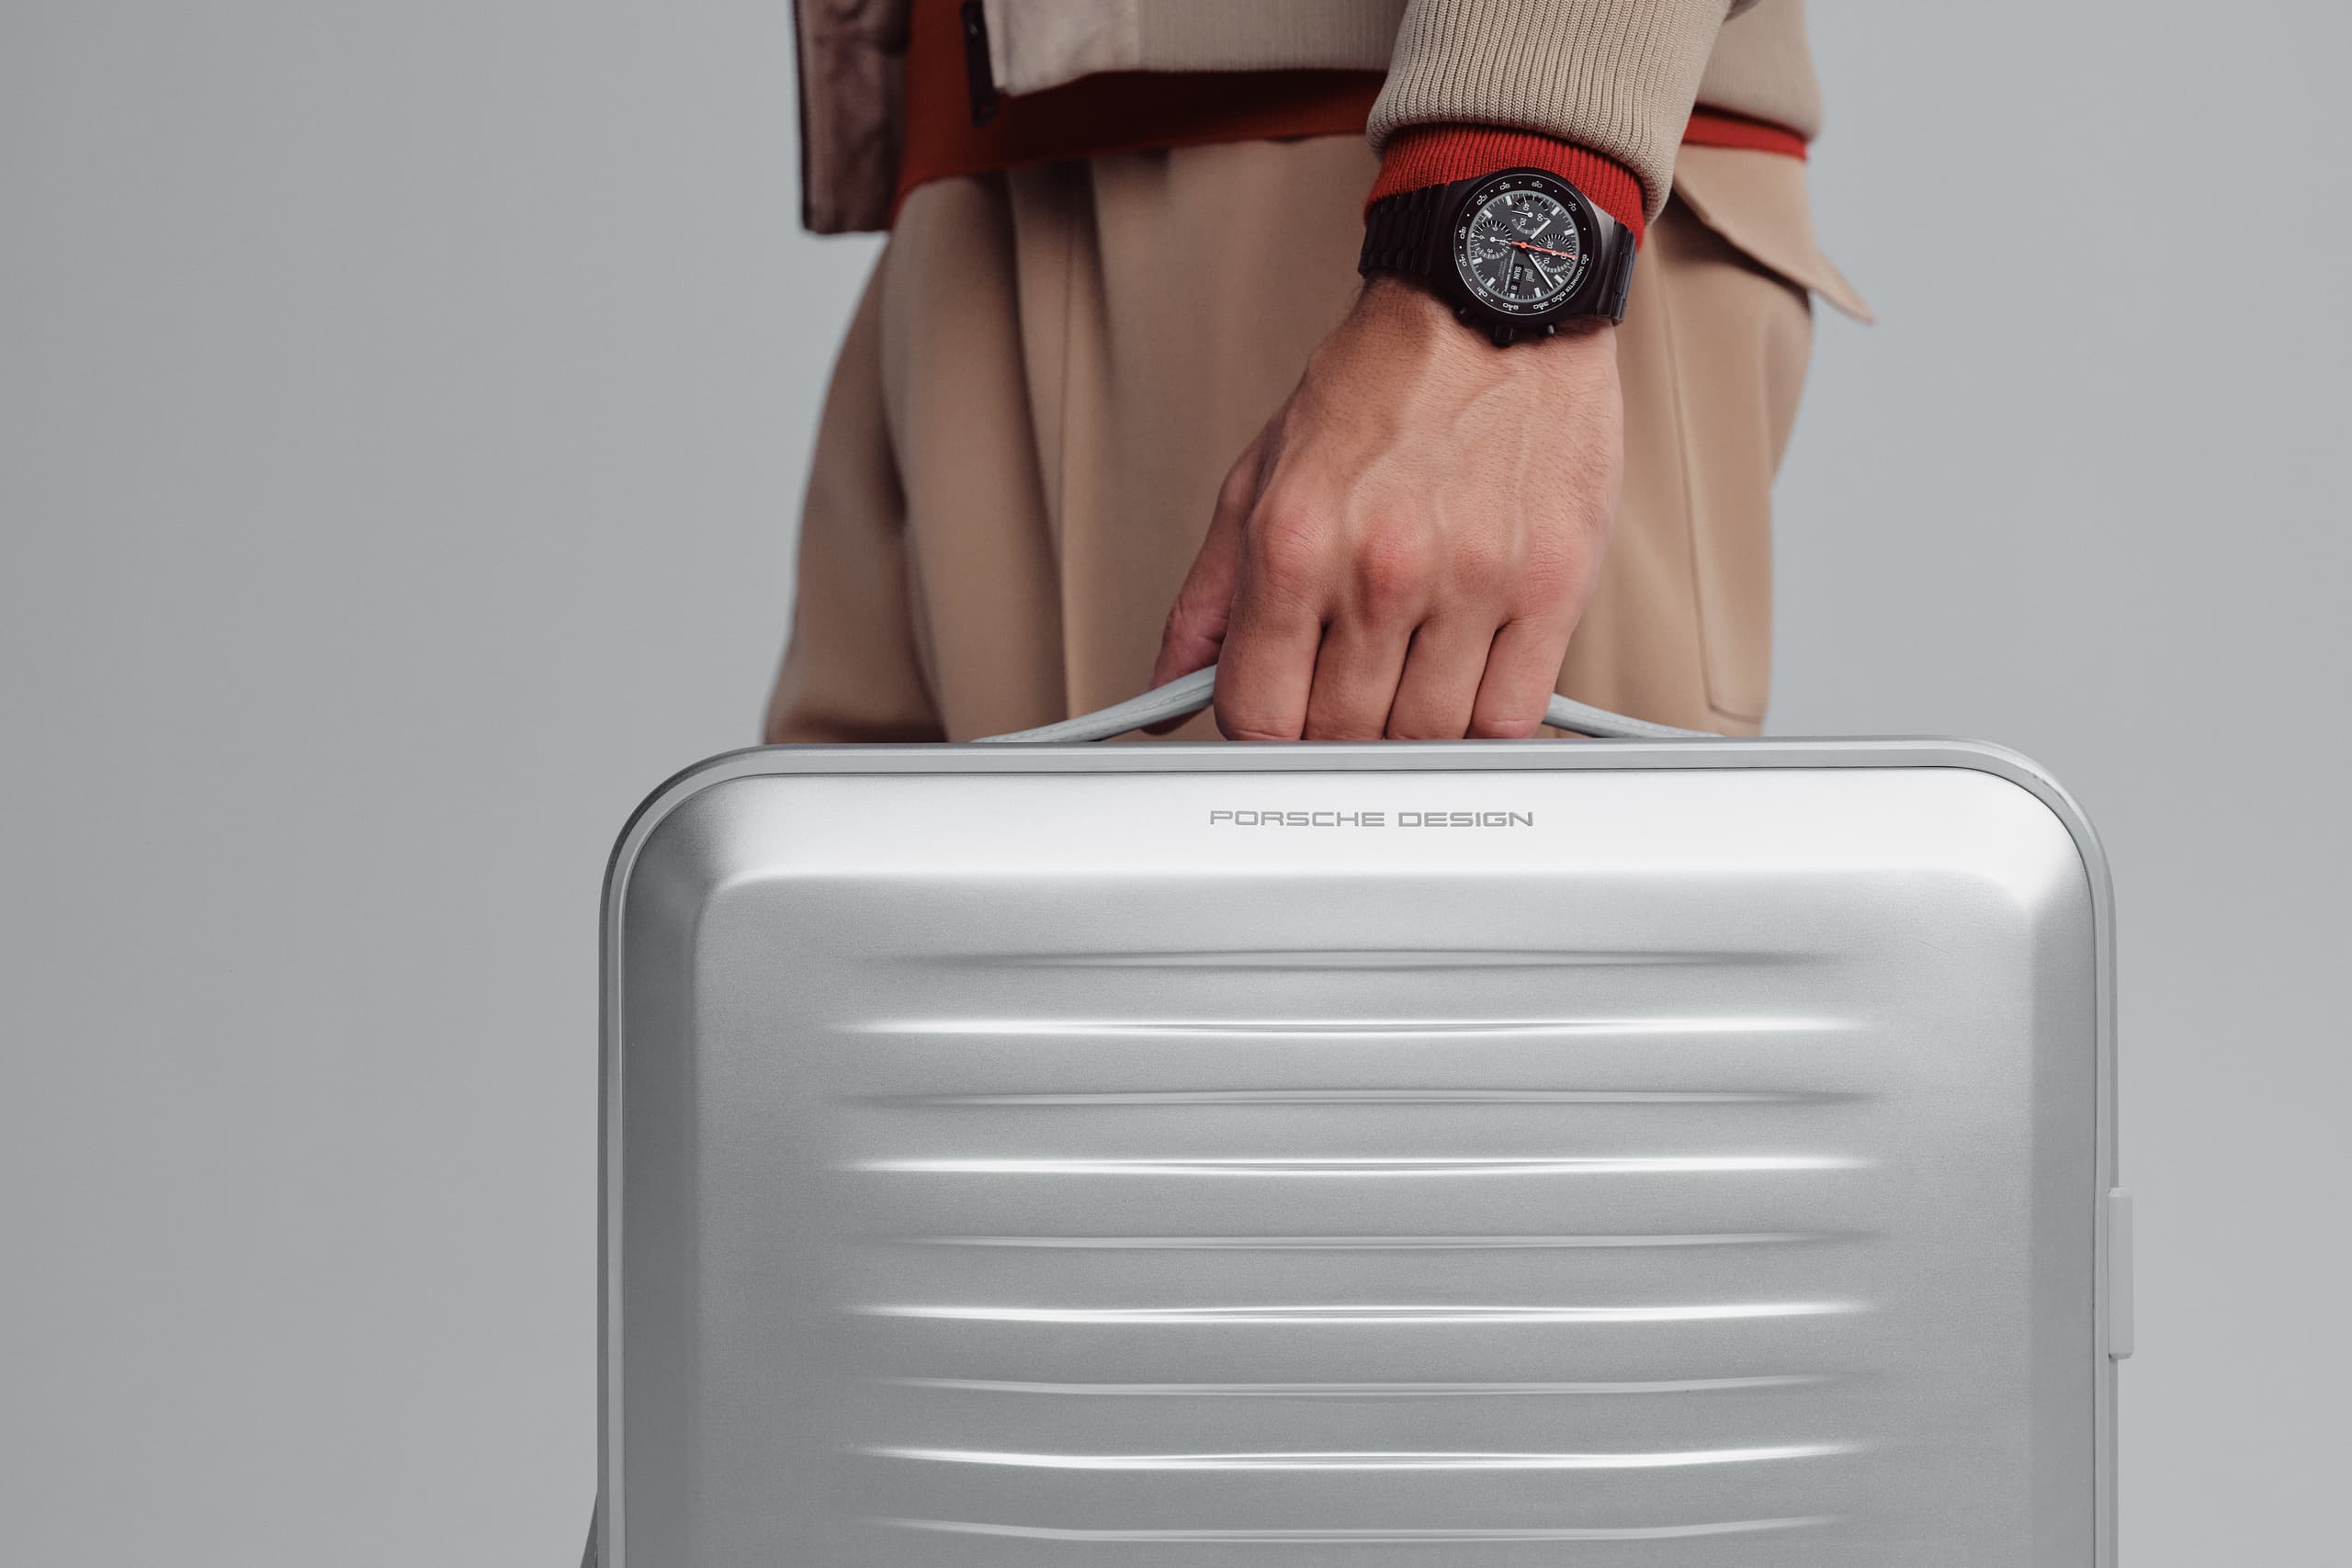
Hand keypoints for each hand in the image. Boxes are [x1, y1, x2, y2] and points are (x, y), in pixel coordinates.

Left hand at [1151, 275, 1622, 739]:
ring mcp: (1472, 582)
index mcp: (1295, 543)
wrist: (1496, 300)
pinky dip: (1483, 719)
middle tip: (1349, 683)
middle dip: (1337, 726)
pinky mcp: (1552, 586)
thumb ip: (1208, 596)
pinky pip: (1509, 717)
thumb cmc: (1383, 384)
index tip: (1280, 713)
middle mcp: (1381, 568)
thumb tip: (1167, 686)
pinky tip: (1469, 677)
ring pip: (1425, 736)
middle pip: (1342, 736)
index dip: (1262, 730)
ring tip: (1412, 667)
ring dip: (1411, 725)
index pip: (1258, 715)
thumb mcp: (1260, 475)